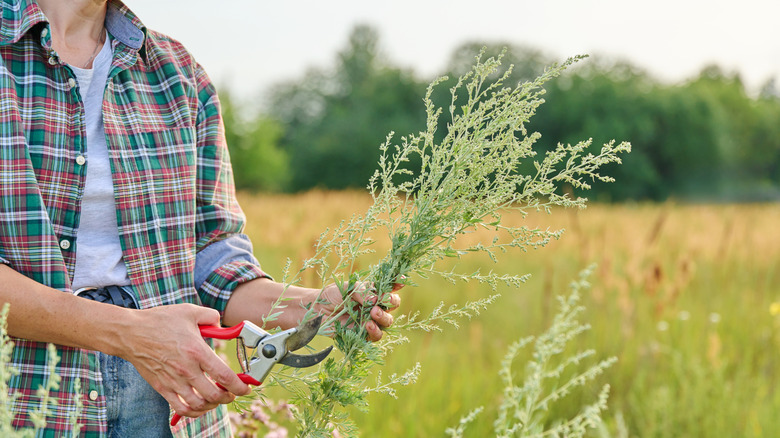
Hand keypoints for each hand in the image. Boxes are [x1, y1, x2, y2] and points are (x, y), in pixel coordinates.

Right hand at [118, 304, 250, 419]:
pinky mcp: (162, 388)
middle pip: (215, 395)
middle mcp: (187, 369)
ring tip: (218, 398)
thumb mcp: (190, 311)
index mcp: (197, 351)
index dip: (240, 385)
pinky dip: (195, 411)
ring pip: (199, 405)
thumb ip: (211, 317)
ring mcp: (174, 381)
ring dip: (213, 405)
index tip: (246, 387)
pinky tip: (200, 405)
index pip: (224, 376)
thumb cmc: (159, 321)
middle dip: (230, 396)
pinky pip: (181, 408)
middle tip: (234, 392)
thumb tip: (222, 326)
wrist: (130, 333)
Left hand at [317, 282, 402, 341]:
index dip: (398, 282)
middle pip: (393, 304)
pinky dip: (375, 330)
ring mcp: (371, 320)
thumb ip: (362, 291)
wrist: (317, 310)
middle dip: (392, 301)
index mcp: (373, 291)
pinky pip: (376, 335)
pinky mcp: (364, 335)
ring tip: (373, 313)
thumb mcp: (347, 287)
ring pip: (387, 321)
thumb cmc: (333, 295)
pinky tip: (367, 325)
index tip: (400, 280)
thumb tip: (375, 299)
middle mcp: (375, 306)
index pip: (390, 286)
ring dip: (384, 317)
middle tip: (383, 300)